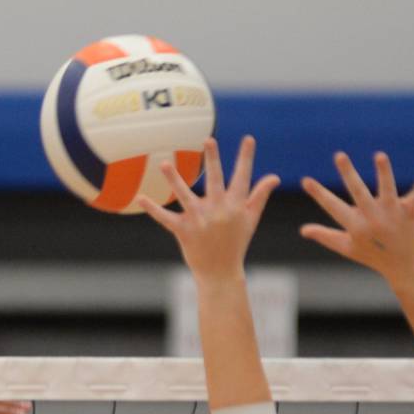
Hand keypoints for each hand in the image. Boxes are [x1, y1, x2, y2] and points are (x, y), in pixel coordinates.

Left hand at [138, 136, 279, 280]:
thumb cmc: (236, 243)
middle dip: (212, 160)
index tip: (248, 139)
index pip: (243, 178)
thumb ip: (260, 196)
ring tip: (164, 164)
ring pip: (186, 196)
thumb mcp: (251, 219)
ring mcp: (200, 221)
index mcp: (236, 206)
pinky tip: (140, 197)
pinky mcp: (184, 231)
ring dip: (174, 180)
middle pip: (215, 181)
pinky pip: (166, 218)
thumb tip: (274, 177)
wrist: (221, 273)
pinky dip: (153, 208)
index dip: (246, 158)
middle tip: (208, 139)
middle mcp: (218, 211)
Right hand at [301, 151, 413, 289]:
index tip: (305, 180)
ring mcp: (392, 215)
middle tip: (339, 155)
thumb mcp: (347, 247)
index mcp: (356, 226)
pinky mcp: (410, 213)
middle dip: (349, 174)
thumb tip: (304, 230)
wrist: (405, 268)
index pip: (333, 207)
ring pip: (387, 190)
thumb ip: (325, 236)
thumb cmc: (374, 256)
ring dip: (384, 173)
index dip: (319, 194)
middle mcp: (373, 219)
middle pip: (358, 193)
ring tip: (379, 156)